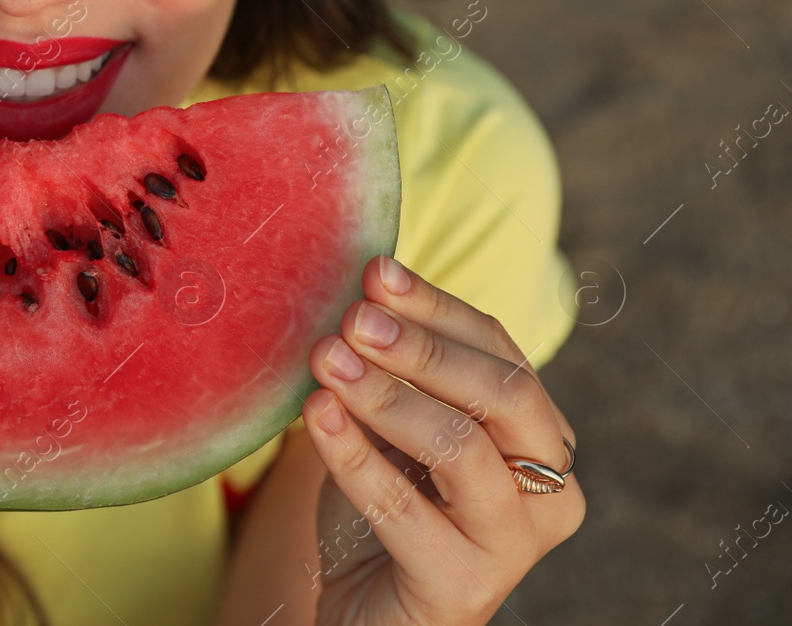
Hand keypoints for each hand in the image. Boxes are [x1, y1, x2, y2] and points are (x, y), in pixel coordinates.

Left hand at [300, 256, 583, 625]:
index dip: (438, 307)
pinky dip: (354, 455)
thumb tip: (363, 287)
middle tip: (353, 317)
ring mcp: (512, 545)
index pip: (501, 353)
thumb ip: (392, 369)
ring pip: (461, 449)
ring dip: (386, 395)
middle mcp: (549, 492)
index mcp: (541, 440)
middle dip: (423, 347)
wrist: (366, 614)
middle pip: (503, 394)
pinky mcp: (463, 588)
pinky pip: (404, 510)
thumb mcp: (392, 428)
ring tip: (325, 359)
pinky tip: (315, 415)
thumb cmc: (383, 510)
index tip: (375, 271)